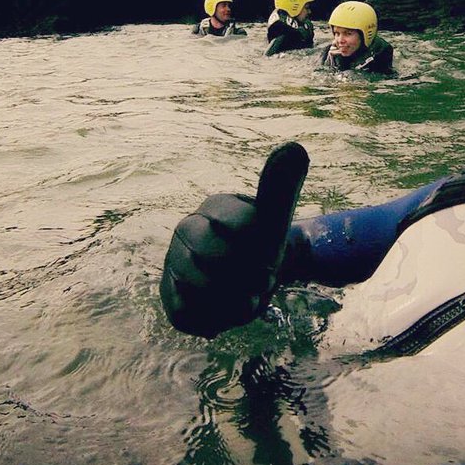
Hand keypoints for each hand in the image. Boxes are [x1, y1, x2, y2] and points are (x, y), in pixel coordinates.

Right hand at [160, 142, 308, 337]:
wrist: (254, 276)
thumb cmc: (264, 244)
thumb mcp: (277, 217)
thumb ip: (282, 186)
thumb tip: (295, 148)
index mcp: (214, 207)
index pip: (235, 226)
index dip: (258, 249)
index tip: (269, 254)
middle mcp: (187, 230)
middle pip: (209, 257)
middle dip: (243, 275)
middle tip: (261, 280)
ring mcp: (174, 262)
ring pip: (196, 287)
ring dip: (231, 299)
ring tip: (247, 297)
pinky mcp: (170, 295)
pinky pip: (186, 312)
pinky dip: (212, 317)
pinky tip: (224, 309)